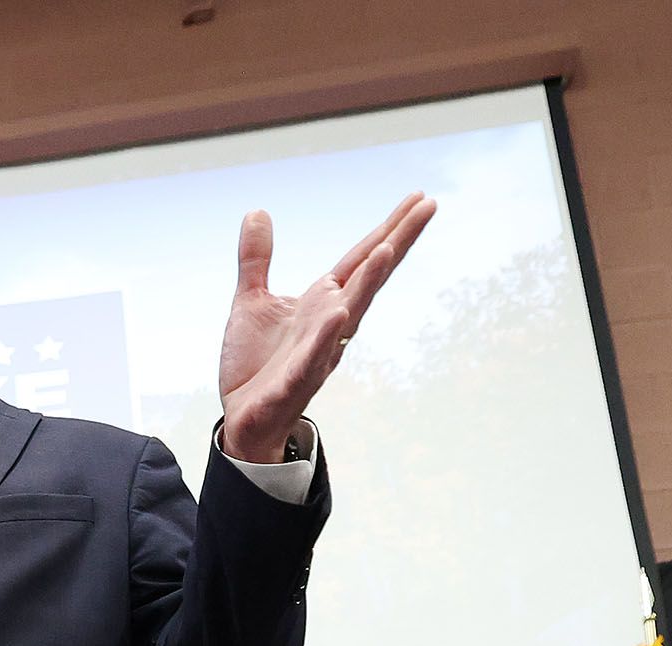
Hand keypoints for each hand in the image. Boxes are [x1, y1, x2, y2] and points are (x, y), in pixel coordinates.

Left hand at [215, 193, 434, 463]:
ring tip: (386, 249)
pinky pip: (313, 357)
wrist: (243, 421)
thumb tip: (258, 212)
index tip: (420, 198)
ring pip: (349, 314)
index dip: (389, 228)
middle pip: (369, 277)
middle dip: (397, 242)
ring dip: (368, 283)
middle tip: (428, 207)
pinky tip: (340, 312)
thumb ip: (256, 259)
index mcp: (322, 302)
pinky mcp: (294, 381)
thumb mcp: (250, 302)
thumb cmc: (255, 365)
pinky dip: (326, 336)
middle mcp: (329, 323)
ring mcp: (317, 351)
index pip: (361, 259)